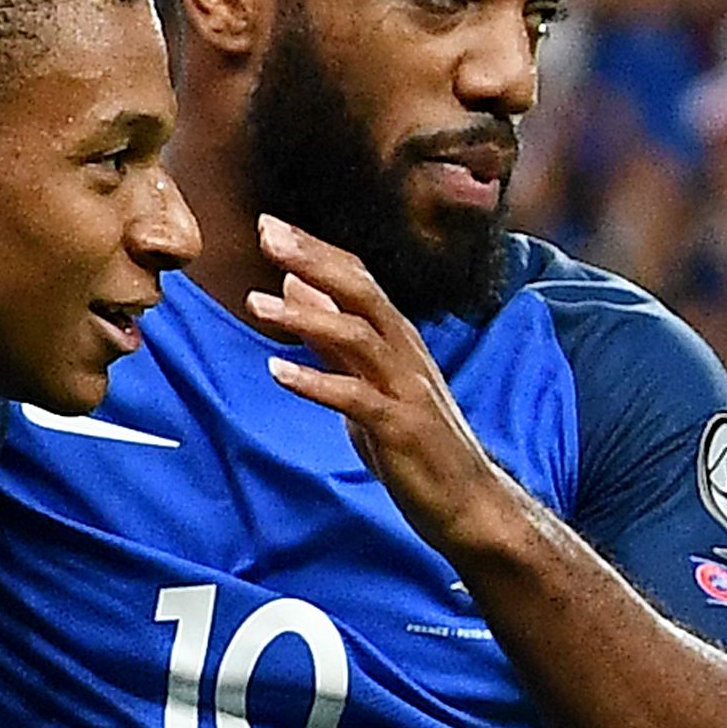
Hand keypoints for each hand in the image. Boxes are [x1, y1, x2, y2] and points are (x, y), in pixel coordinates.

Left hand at [250, 215, 525, 560]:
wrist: (469, 503)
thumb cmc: (415, 442)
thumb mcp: (367, 381)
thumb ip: (332, 337)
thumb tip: (296, 286)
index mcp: (398, 339)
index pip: (357, 278)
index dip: (315, 250)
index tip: (270, 223)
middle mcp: (406, 353)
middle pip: (361, 291)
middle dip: (313, 258)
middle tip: (266, 232)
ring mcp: (406, 389)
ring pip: (358, 336)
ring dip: (306, 317)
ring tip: (257, 305)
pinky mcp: (401, 429)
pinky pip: (355, 398)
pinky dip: (316, 382)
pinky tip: (277, 373)